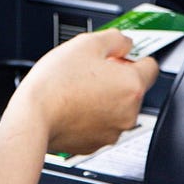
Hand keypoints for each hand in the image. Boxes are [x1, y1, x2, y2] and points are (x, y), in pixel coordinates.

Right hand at [7, 30, 159, 154]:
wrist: (32, 118)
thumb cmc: (56, 84)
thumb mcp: (87, 43)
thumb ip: (115, 39)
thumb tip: (125, 43)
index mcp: (131, 86)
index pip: (151, 66)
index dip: (133, 57)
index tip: (119, 56)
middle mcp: (128, 113)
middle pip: (132, 89)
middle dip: (116, 78)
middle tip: (91, 70)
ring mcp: (112, 132)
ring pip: (116, 108)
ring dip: (103, 98)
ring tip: (77, 88)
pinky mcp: (95, 144)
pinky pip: (100, 125)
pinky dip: (91, 116)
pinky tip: (73, 105)